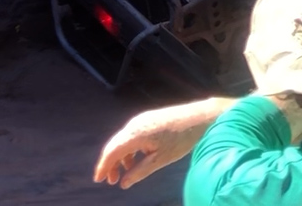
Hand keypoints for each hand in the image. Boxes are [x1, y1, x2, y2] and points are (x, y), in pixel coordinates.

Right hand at [94, 100, 225, 187]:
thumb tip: (123, 183)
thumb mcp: (161, 159)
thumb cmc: (183, 138)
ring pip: (123, 140)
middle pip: (115, 145)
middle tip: (111, 180)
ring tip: (125, 173)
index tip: (99, 180)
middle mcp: (135, 124)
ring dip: (121, 157)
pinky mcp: (149, 119)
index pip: (112, 151)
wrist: (202, 117)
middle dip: (111, 164)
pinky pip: (132, 135)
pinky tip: (136, 159)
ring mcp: (142, 119)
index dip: (103, 166)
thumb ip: (140, 172)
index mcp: (136, 133)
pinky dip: (130, 149)